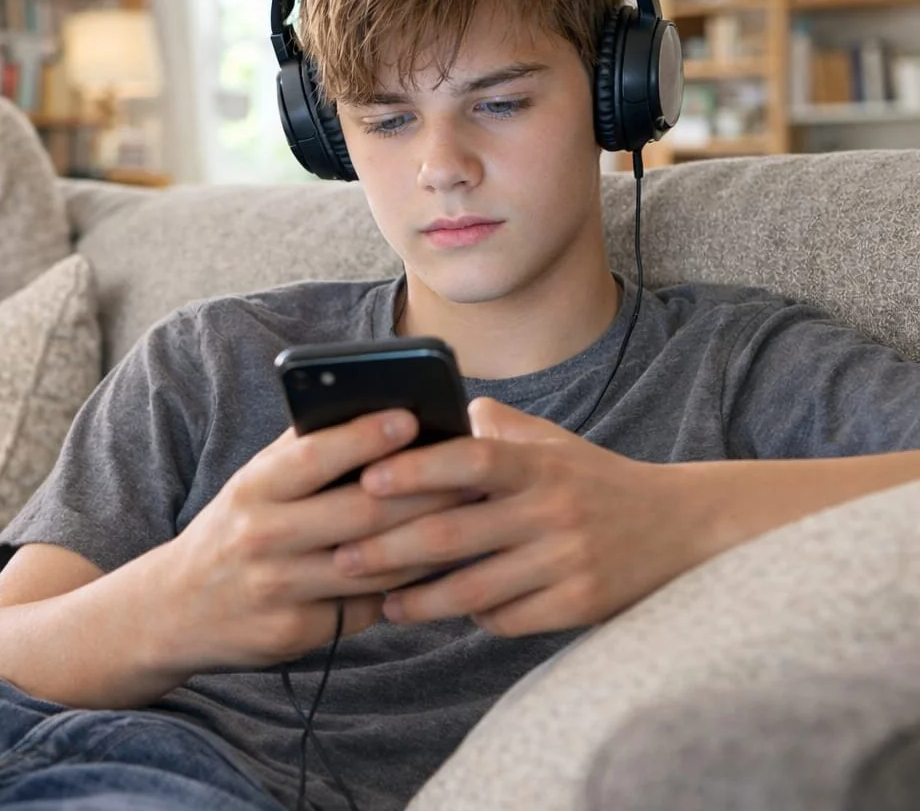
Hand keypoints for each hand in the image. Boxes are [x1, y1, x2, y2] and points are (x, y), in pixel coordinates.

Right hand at [150, 409, 470, 675]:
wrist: (175, 608)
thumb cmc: (233, 529)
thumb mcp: (252, 484)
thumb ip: (302, 453)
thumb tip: (374, 412)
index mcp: (252, 490)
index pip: (314, 457)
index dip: (366, 436)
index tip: (412, 417)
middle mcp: (262, 538)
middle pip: (359, 514)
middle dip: (423, 493)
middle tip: (472, 474)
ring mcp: (278, 590)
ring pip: (373, 567)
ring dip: (427, 543)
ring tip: (469, 518)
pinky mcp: (294, 633)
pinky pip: (364, 608)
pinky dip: (403, 588)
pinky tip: (436, 570)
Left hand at [336, 398, 709, 636]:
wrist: (684, 529)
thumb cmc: (595, 481)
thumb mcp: (552, 442)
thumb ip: (493, 426)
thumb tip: (424, 407)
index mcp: (539, 465)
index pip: (471, 460)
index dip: (416, 469)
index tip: (366, 479)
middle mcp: (553, 511)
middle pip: (455, 533)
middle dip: (389, 548)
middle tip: (341, 556)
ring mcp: (568, 562)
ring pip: (474, 589)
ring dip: (420, 600)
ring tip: (382, 602)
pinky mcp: (580, 606)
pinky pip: (508, 619)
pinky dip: (474, 618)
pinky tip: (447, 614)